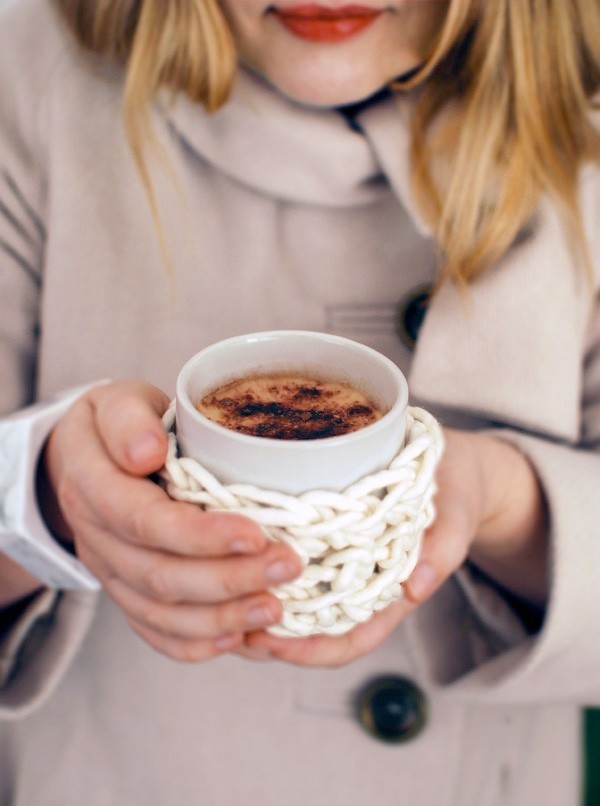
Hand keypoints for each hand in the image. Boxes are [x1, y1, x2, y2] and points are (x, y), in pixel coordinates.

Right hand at [38, 380, 302, 662]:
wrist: (86, 461)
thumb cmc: (119, 425)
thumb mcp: (116, 401)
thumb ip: (127, 420)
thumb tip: (146, 452)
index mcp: (92, 487)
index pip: (145, 520)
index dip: (200, 535)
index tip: (255, 534)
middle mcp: (98, 540)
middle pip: (160, 577)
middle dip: (228, 579)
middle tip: (289, 567)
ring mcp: (112, 574)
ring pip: (161, 615)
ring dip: (222, 618)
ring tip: (277, 610)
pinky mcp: (128, 595)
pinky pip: (157, 633)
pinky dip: (199, 643)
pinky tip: (241, 639)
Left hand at [244, 427, 548, 666]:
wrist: (452, 464)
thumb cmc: (453, 492)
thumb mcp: (454, 516)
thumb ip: (441, 549)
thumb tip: (416, 586)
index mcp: (389, 592)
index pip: (349, 639)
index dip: (312, 651)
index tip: (273, 644)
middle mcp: (357, 584)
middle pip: (310, 629)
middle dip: (270, 636)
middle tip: (226, 622)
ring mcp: (339, 562)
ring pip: (293, 600)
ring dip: (256, 605)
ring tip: (217, 594)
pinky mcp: (323, 535)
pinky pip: (289, 560)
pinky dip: (261, 566)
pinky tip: (232, 554)